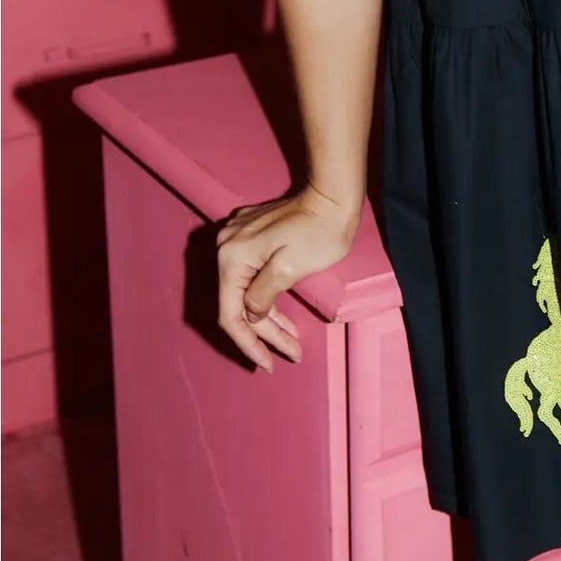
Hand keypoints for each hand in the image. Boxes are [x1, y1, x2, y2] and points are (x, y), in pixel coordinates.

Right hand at [215, 182, 360, 371]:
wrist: (334, 196)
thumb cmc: (319, 232)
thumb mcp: (291, 269)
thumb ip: (263, 295)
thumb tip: (250, 314)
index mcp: (232, 256)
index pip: (231, 314)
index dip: (248, 343)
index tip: (268, 364)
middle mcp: (227, 247)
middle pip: (239, 305)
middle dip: (264, 334)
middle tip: (292, 354)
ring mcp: (238, 239)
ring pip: (246, 292)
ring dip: (268, 320)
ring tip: (293, 343)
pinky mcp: (252, 237)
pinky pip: (252, 277)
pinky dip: (268, 299)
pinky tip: (284, 318)